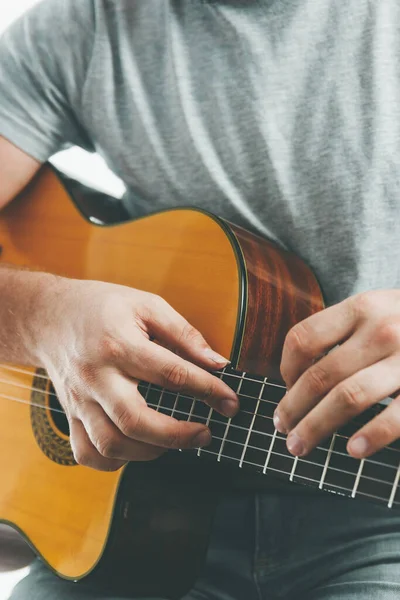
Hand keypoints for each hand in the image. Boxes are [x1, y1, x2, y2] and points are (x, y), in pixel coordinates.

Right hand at [33, 278, 238, 470]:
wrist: (49, 316)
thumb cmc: (102, 307)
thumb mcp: (146, 304)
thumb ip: (184, 333)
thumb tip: (218, 363)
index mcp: (119, 343)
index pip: (171, 374)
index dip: (208, 390)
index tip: (230, 402)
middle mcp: (96, 376)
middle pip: (135, 420)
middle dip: (177, 435)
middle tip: (205, 433)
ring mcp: (80, 400)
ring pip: (110, 444)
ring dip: (150, 452)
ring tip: (174, 440)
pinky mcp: (71, 415)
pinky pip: (87, 453)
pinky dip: (115, 461)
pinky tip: (137, 448)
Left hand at [274, 290, 399, 458]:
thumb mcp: (379, 308)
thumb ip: (343, 329)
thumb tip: (296, 371)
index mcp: (362, 307)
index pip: (303, 338)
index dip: (284, 368)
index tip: (284, 387)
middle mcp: (382, 329)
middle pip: (319, 375)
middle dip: (292, 408)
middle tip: (281, 427)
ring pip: (347, 398)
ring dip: (316, 426)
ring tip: (300, 445)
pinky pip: (395, 416)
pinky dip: (371, 436)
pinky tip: (352, 450)